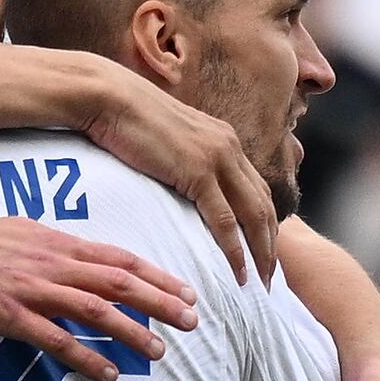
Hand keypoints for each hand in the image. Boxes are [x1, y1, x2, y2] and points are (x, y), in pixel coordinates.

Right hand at [0, 205, 197, 380]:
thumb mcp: (27, 234)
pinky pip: (54, 339)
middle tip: (192, 323)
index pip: (121, 260)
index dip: (159, 277)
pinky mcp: (8, 314)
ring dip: (131, 332)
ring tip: (159, 353)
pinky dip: (85, 357)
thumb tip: (90, 261)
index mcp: (61, 244)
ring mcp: (32, 289)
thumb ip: (61, 250)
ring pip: (94, 311)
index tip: (189, 293)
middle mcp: (54, 264)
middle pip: (119, 284)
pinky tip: (108, 373)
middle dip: (160, 303)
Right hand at [77, 62, 277, 283]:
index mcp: (224, 139)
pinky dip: (235, 249)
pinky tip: (237, 272)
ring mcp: (216, 157)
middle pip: (264, 204)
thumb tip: (181, 183)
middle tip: (269, 277)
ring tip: (260, 283)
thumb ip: (184, 160)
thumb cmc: (126, 119)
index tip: (262, 252)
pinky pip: (225, 219)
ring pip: (253, 215)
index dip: (264, 224)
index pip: (257, 189)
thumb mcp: (168, 139)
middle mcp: (229, 146)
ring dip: (260, 253)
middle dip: (271, 244)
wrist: (108, 97)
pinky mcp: (198, 171)